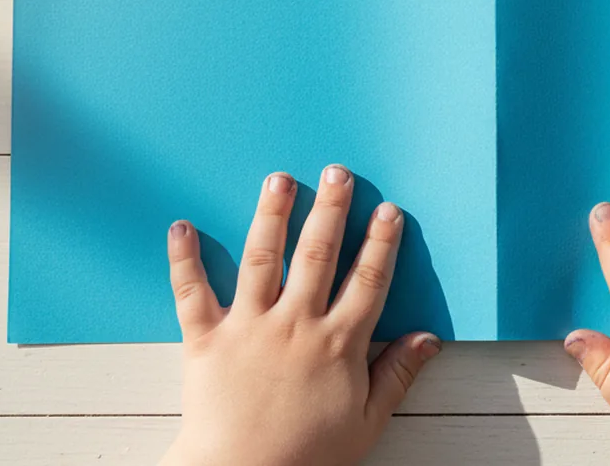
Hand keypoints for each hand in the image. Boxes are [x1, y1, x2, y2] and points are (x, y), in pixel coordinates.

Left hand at [159, 166, 441, 465]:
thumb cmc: (306, 456)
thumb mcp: (366, 421)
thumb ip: (397, 375)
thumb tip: (428, 338)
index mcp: (338, 343)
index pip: (367, 279)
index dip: (380, 242)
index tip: (388, 210)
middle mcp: (295, 323)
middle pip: (318, 253)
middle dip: (331, 208)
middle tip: (337, 172)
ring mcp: (249, 326)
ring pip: (263, 258)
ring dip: (272, 214)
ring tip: (280, 179)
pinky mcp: (206, 339)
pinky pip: (192, 292)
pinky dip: (183, 259)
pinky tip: (181, 226)